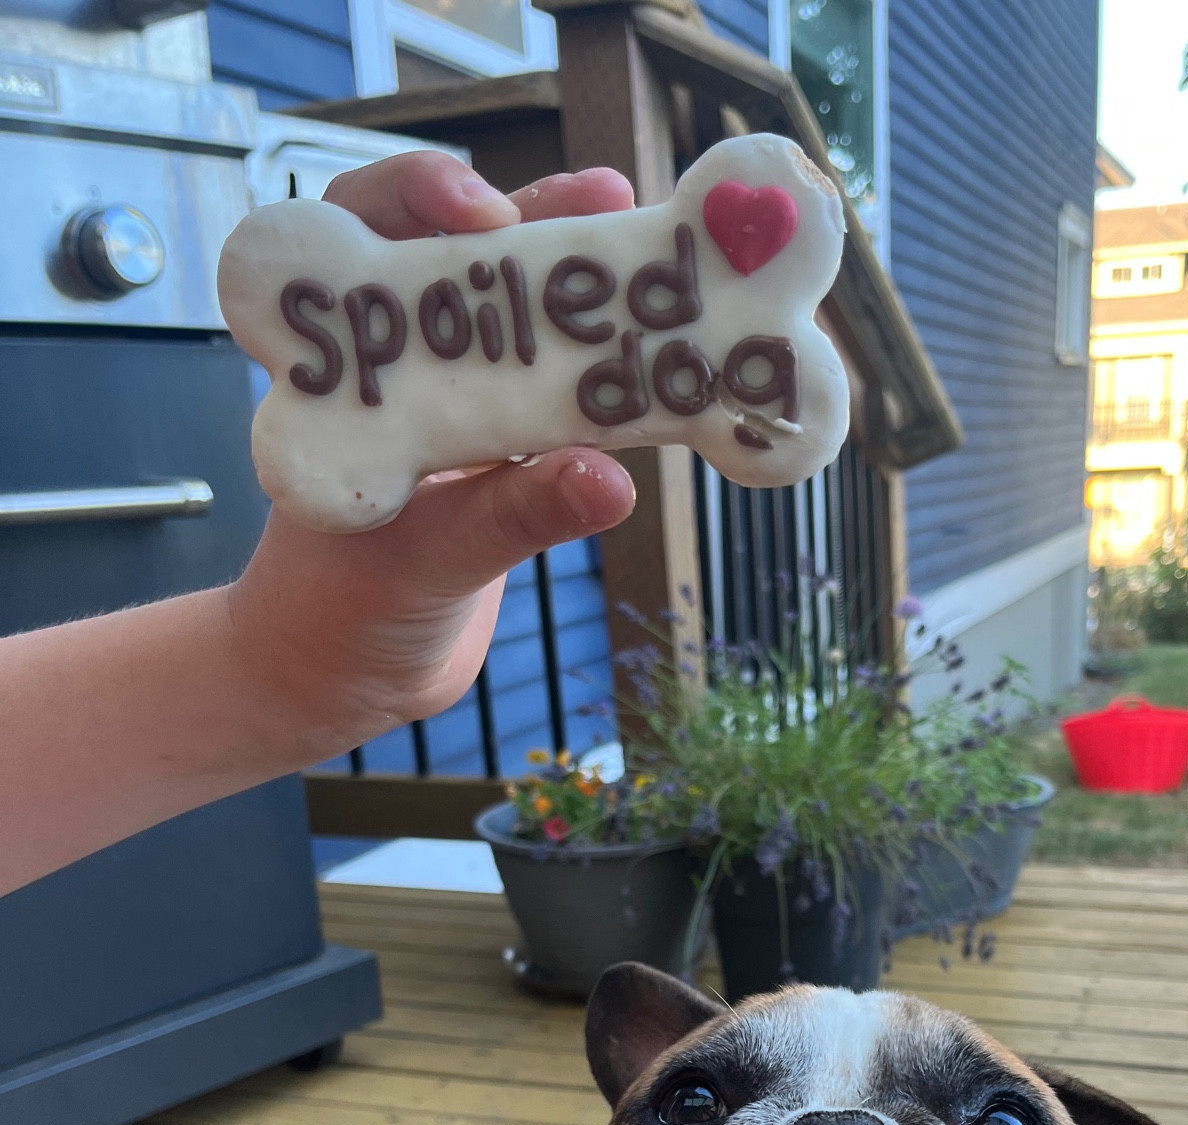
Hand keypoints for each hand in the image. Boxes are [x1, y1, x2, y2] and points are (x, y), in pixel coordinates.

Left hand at [224, 153, 638, 763]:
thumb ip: (512, 516)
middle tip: (613, 200)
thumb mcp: (426, 561)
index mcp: (344, 366)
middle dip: (541, 224)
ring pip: (527, 328)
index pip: (364, 234)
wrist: (342, 683)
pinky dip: (615, 388)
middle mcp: (401, 372)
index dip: (417, 199)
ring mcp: (457, 412)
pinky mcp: (505, 461)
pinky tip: (670, 375)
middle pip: (470, 263)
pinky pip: (563, 407)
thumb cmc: (338, 615)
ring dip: (592, 298)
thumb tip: (609, 480)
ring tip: (663, 268)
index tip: (482, 212)